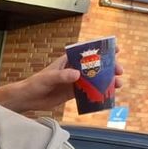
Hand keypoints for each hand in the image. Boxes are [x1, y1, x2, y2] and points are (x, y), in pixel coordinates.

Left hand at [0, 50, 125, 113]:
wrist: (27, 98)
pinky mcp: (73, 93)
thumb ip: (62, 76)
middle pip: (96, 66)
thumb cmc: (35, 83)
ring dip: (108, 81)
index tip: (116, 50)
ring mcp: (75, 81)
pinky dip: (99, 92)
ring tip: (118, 84)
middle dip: (110, 67)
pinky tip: (108, 95)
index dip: (102, 50)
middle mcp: (74, 69)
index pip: (87, 52)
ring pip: (95, 79)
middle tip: (119, 72)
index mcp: (68, 60)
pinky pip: (89, 91)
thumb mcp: (48, 78)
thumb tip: (77, 75)